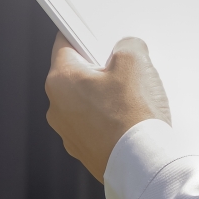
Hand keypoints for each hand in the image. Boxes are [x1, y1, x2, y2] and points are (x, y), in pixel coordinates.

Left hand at [44, 34, 171, 181]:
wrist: (142, 164)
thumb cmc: (133, 116)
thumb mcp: (135, 61)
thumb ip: (127, 45)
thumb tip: (126, 50)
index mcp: (60, 81)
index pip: (64, 44)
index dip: (83, 34)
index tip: (95, 33)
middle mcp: (57, 107)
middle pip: (77, 74)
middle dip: (101, 69)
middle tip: (126, 70)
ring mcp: (69, 132)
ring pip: (86, 101)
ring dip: (106, 96)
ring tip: (133, 99)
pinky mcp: (84, 150)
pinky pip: (94, 124)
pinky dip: (110, 119)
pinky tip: (131, 120)